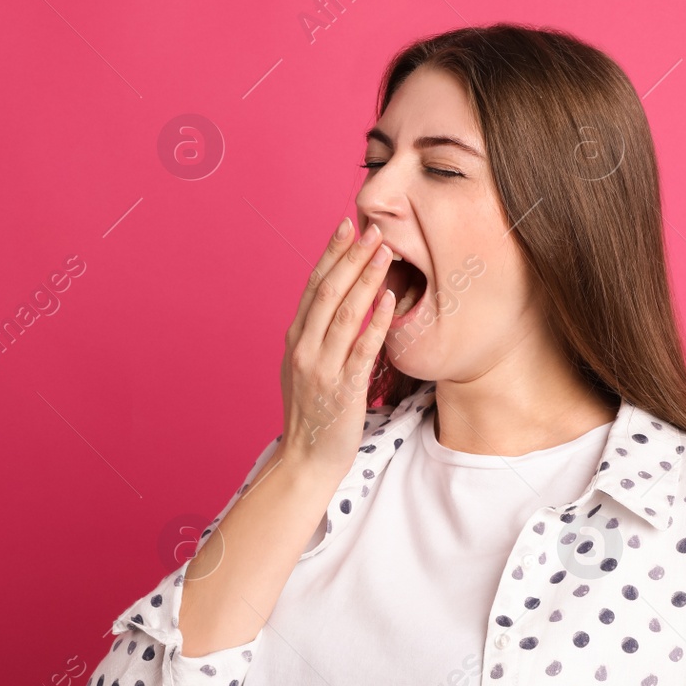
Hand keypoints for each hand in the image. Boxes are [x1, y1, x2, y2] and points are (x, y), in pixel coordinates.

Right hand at [278, 217, 396, 482]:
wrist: (306, 459)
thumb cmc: (313, 412)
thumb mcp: (306, 366)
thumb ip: (317, 335)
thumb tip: (336, 302)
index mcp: (296, 339)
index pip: (314, 286)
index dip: (331, 254)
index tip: (347, 226)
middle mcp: (304, 348)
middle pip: (328, 291)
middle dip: (351, 257)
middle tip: (374, 229)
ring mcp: (321, 368)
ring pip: (344, 314)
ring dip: (366, 280)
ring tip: (386, 252)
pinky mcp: (342, 389)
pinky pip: (361, 349)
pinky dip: (375, 322)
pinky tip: (389, 299)